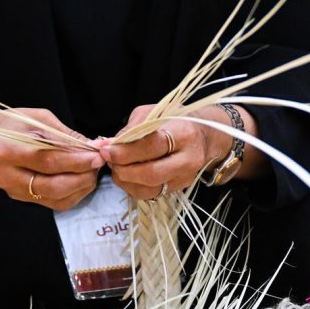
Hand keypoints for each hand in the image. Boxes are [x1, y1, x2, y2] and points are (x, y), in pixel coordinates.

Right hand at [0, 109, 101, 211]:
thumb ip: (64, 135)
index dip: (76, 160)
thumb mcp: (37, 119)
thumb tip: (92, 146)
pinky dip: (73, 193)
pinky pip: (53, 203)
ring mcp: (13, 191)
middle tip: (99, 164)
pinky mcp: (21, 199)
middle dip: (82, 176)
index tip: (97, 155)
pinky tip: (81, 180)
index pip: (48, 160)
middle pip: (52, 185)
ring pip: (55, 198)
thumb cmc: (11, 125)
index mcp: (7, 149)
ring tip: (92, 170)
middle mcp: (7, 175)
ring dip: (80, 186)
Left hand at [98, 104, 242, 200]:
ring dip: (125, 181)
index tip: (107, 150)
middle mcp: (188, 160)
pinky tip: (126, 175)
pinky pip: (150, 194)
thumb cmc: (174, 120)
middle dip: (123, 169)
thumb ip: (130, 130)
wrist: (203, 135)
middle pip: (151, 173)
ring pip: (149, 189)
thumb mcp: (153, 114)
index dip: (126, 151)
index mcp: (183, 134)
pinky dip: (132, 187)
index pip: (152, 146)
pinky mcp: (179, 189)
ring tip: (116, 167)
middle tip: (108, 160)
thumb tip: (106, 145)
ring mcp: (185, 178)